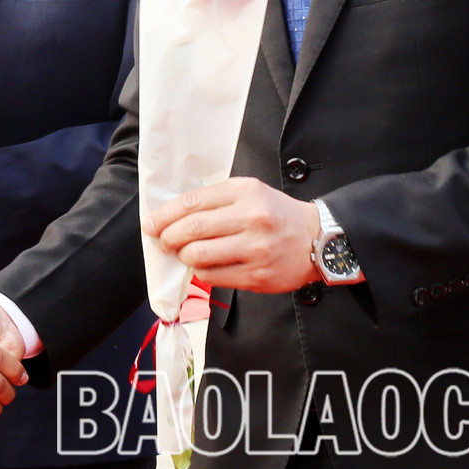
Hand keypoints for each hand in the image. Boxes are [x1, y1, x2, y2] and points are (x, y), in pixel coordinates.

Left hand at [144, 176, 320, 292]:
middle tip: (162, 241)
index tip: (151, 223)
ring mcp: (256, 249)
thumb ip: (214, 199)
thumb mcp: (249, 192)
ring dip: (183, 256)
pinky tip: (204, 265)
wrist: (317, 239)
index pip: (192, 202)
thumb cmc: (276, 214)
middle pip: (191, 230)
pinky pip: (214, 276)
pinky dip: (201, 272)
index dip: (164, 215)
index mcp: (245, 192)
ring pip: (199, 255)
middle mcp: (251, 219)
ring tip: (184, 253)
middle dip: (167, 237)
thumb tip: (172, 215)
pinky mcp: (258, 276)